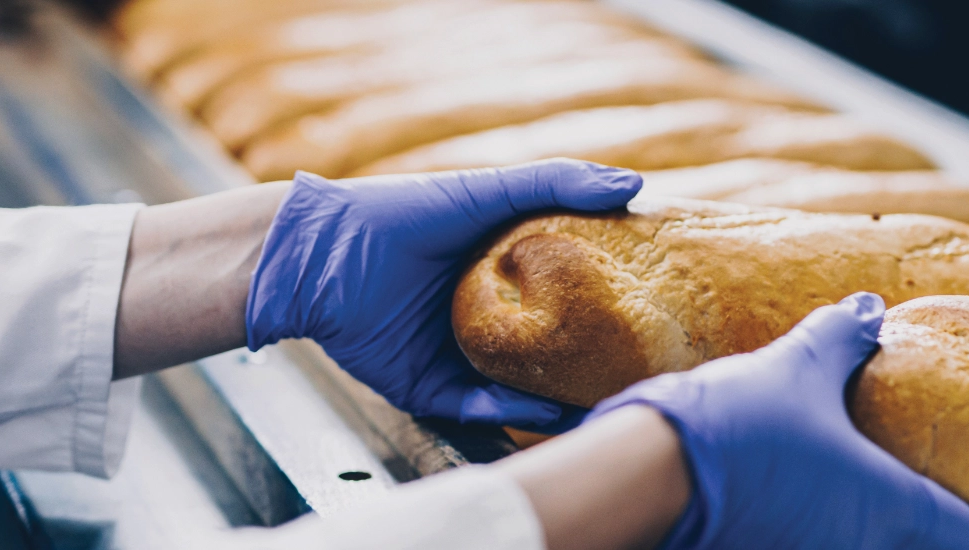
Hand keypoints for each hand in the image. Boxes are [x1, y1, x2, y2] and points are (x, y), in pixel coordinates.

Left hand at [245, 159, 640, 431]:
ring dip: (555, 398)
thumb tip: (635, 186)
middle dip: (584, 363)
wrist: (319, 257)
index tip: (649, 312)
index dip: (602, 303)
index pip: (562, 293)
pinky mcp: (427, 387)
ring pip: (516, 387)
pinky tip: (543, 411)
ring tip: (601, 403)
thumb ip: (557, 183)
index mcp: (498, 270)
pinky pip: (476, 408)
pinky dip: (508, 413)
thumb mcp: (487, 190)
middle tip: (635, 369)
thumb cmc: (400, 213)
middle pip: (544, 348)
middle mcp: (481, 316)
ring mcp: (454, 354)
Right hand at [590, 293, 968, 548]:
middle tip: (911, 482)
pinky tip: (800, 510)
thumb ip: (841, 341)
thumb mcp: (796, 370)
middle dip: (925, 524)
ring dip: (868, 530)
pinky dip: (820, 533)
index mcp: (897, 510)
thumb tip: (868, 309)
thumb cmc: (735, 428)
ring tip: (851, 492)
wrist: (645, 480)